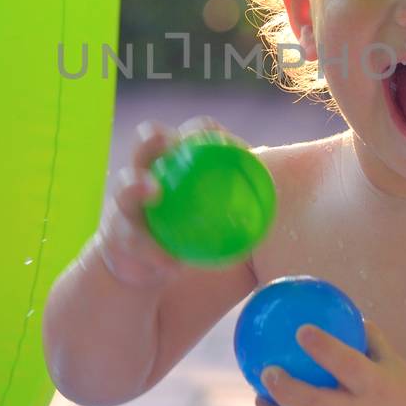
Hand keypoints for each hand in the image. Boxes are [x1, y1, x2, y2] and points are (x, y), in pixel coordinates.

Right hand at [95, 115, 242, 288]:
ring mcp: (126, 205)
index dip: (202, 131)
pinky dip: (152, 251)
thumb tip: (288, 210)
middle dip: (155, 138)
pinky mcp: (116, 238)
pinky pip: (132, 240)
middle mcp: (146, 176)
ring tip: (153, 191)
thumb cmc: (190, 238)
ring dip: (138, 186)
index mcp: (175, 166)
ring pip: (126, 188)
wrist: (147, 274)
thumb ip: (243, 210)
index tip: (223, 138)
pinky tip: (169, 261)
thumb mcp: (218, 221)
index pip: (189, 137)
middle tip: (171, 141)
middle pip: (146, 145)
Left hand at [253, 319, 405, 405]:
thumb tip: (338, 306)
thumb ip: (367, 336)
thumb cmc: (402, 390)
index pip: (348, 365)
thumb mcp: (392, 360)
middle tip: (266, 371)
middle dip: (287, 389)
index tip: (301, 329)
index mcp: (376, 386)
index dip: (325, 349)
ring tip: (257, 401)